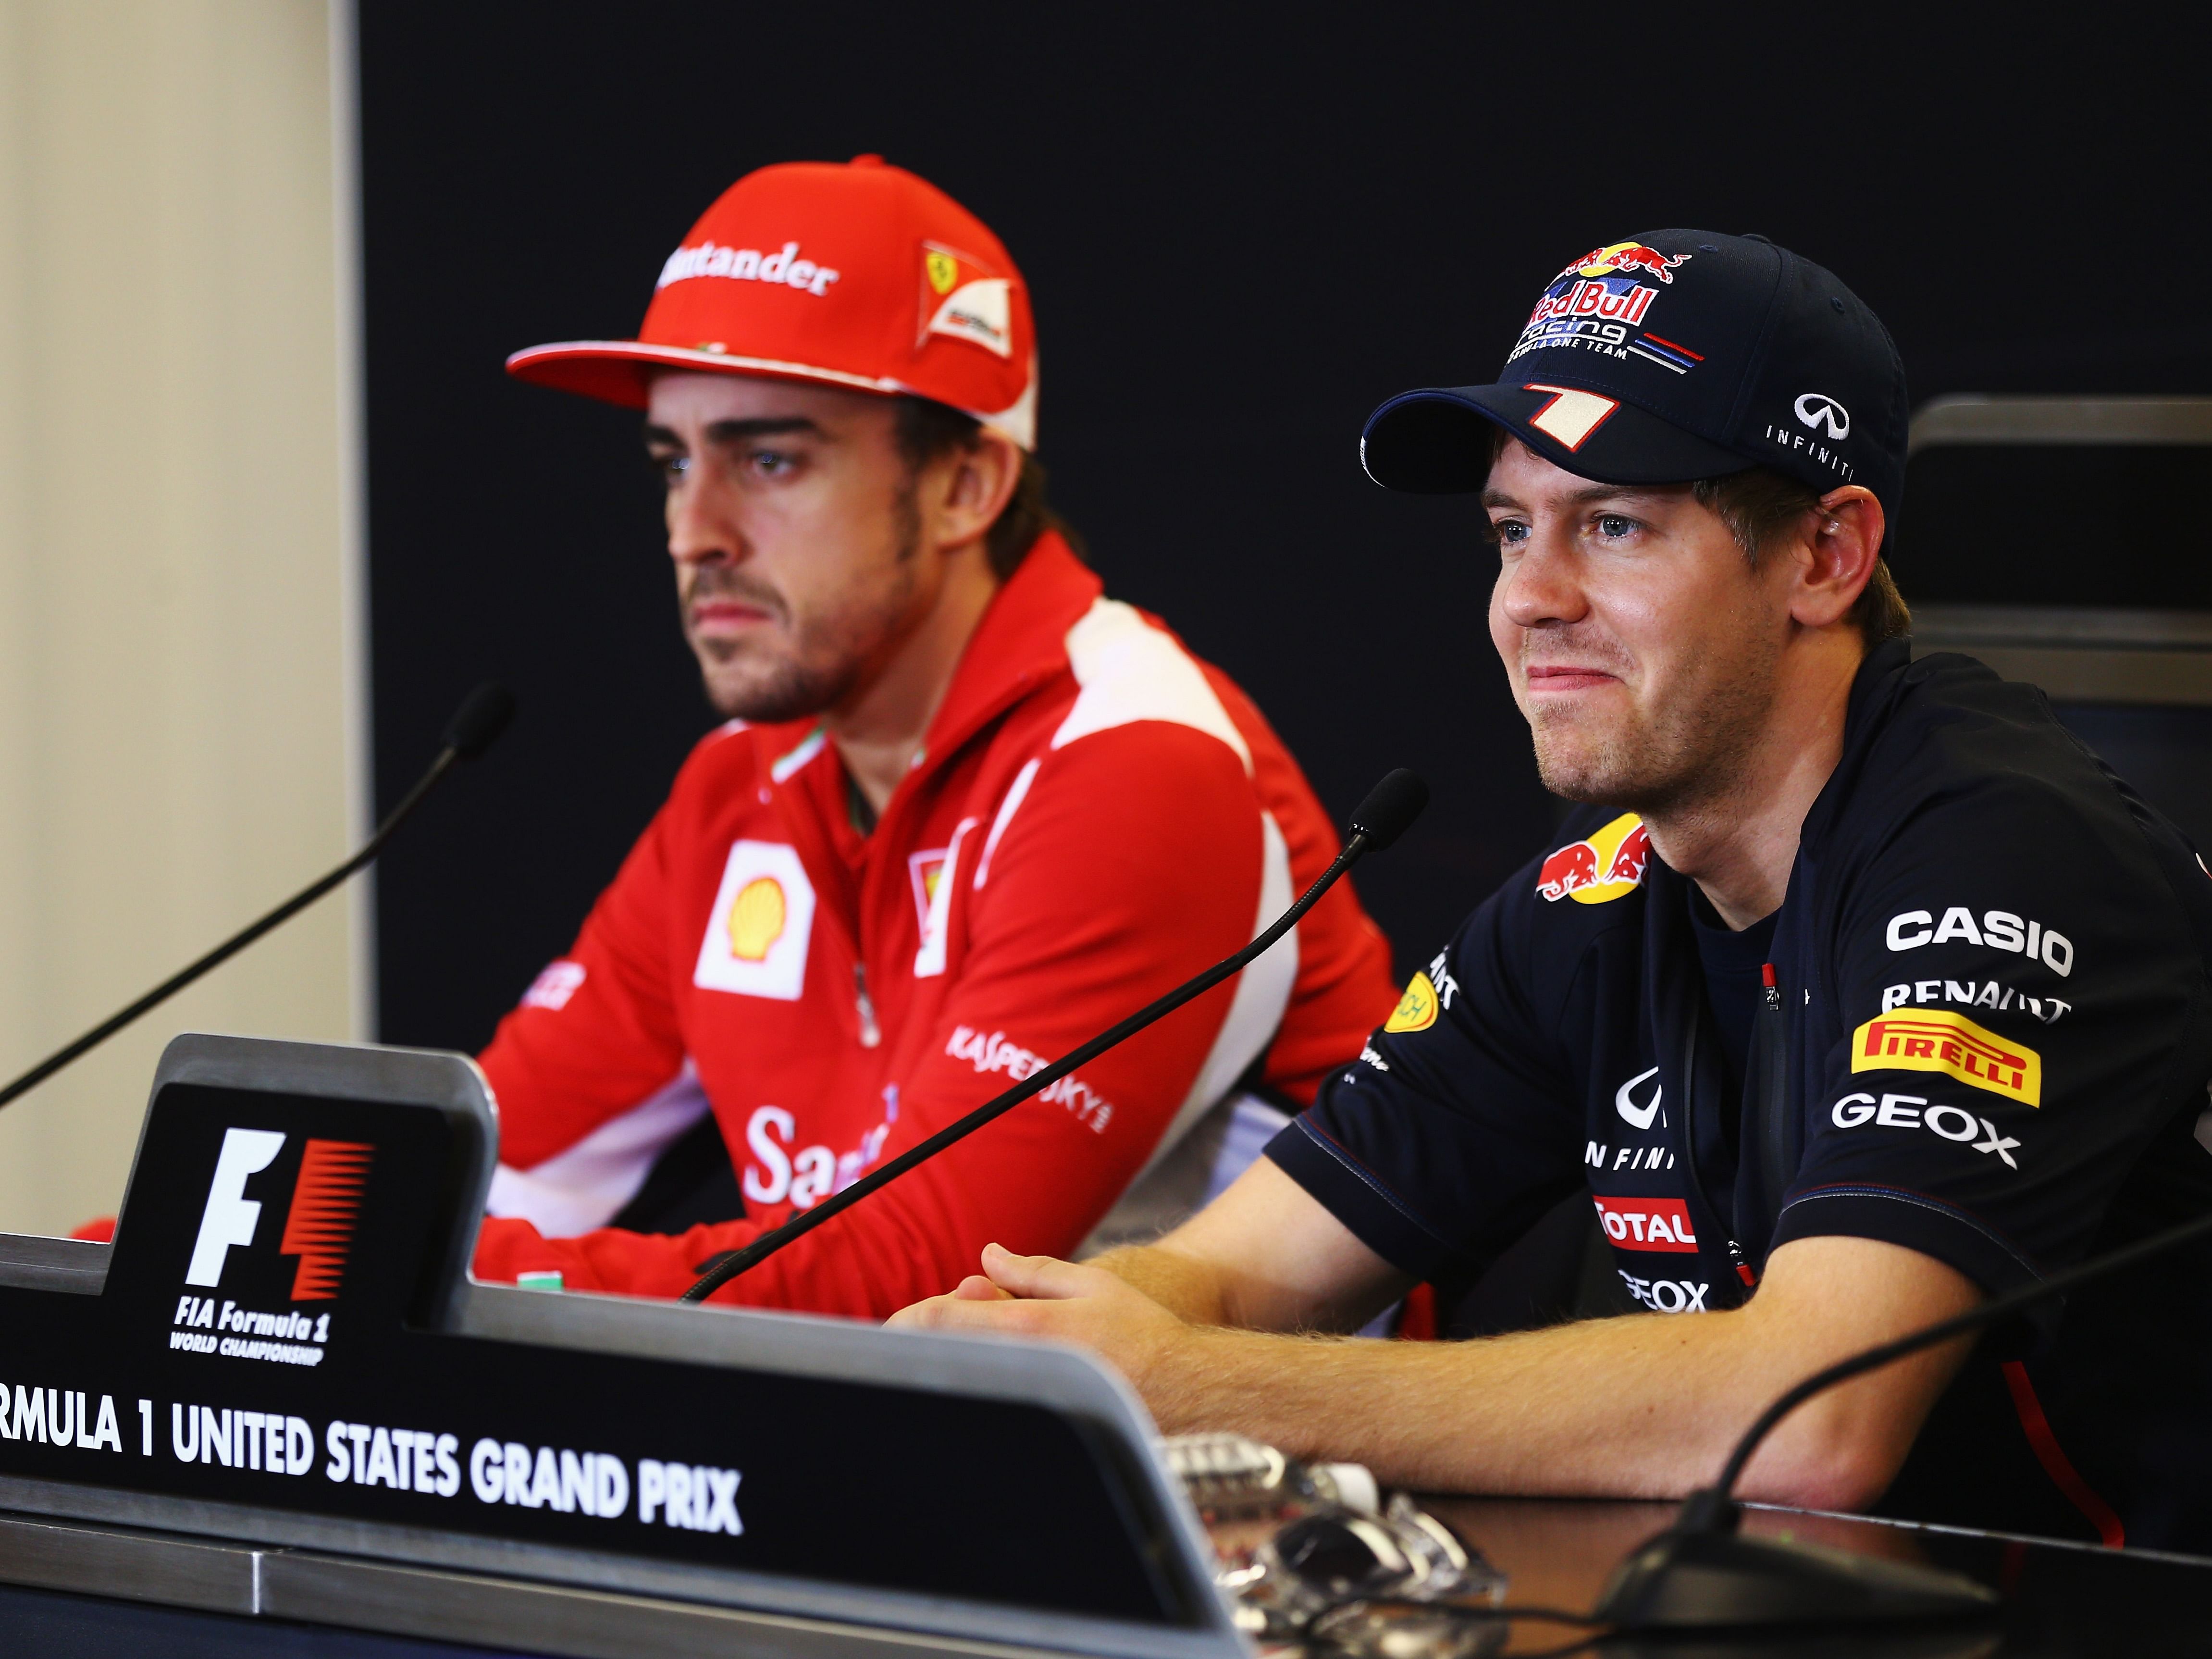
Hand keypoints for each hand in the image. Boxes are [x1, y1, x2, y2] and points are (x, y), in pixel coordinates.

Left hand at [888, 1242, 1192, 1390]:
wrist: (1185, 1388)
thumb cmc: (1143, 1333)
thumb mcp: (1089, 1284)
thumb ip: (1031, 1272)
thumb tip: (989, 1257)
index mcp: (1027, 1326)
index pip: (942, 1321)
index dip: (907, 1320)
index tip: (895, 1322)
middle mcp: (1022, 1365)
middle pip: (944, 1356)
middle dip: (926, 1342)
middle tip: (922, 1335)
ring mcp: (1033, 1399)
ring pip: (968, 1382)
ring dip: (955, 1364)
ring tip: (968, 1349)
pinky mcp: (1043, 1426)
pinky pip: (999, 1404)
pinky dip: (985, 1390)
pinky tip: (999, 1381)